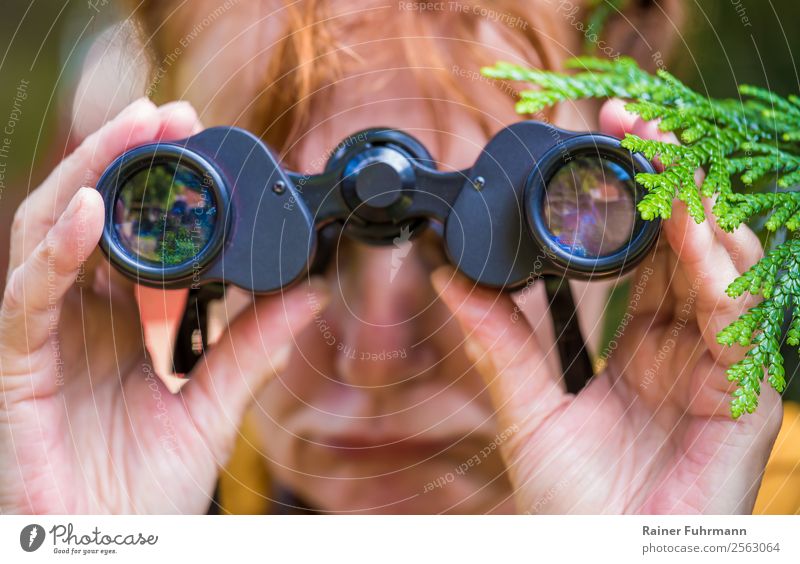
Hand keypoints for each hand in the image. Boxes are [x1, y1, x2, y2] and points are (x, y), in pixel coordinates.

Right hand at [0, 99, 327, 513]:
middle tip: (170, 113)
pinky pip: (27, 295)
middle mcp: (80, 316)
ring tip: (135, 130)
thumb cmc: (148, 488)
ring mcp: (44, 334)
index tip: (203, 141)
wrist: (110, 550)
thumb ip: (254, 348)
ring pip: (49, 231)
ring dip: (91, 174)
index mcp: (124, 320)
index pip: (136, 232)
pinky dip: (57, 249)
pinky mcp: (17, 364)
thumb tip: (310, 292)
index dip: (162, 184)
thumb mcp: (214, 406)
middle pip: (90, 212)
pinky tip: (91, 210)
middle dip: (124, 156)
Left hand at [431, 99, 783, 513]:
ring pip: (722, 263)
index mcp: (644, 344)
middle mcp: (686, 344)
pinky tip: (686, 221)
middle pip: (688, 242)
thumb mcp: (526, 407)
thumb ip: (498, 338)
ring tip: (657, 148)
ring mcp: (719, 364)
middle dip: (665, 178)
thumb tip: (448, 275)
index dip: (632, 198)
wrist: (604, 558)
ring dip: (692, 202)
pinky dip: (712, 263)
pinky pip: (735, 314)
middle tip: (628, 123)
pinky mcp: (745, 393)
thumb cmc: (573, 502)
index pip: (649, 251)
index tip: (599, 145)